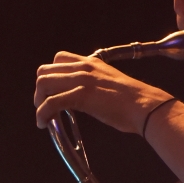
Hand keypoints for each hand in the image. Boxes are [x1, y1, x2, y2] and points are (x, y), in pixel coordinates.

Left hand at [34, 50, 171, 134]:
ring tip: (43, 115)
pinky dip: (42, 113)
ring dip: (38, 100)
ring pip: (43, 83)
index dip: (51, 75)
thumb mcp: (111, 82)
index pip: (59, 59)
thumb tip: (86, 97)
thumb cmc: (134, 100)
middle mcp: (84, 67)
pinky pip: (51, 103)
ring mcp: (81, 80)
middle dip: (40, 89)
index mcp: (92, 63)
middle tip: (44, 105)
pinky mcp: (81, 96)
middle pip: (45, 70)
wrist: (145, 105)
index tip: (53, 90)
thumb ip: (96, 83)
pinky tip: (43, 123)